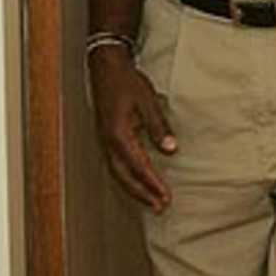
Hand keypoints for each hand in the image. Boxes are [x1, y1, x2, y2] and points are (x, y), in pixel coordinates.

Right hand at [89, 48, 176, 212]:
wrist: (106, 68)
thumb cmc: (127, 82)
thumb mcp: (148, 101)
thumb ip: (159, 126)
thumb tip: (170, 150)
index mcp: (119, 134)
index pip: (138, 166)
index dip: (152, 183)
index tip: (166, 197)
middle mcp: (109, 142)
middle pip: (124, 177)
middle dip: (142, 194)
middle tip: (161, 207)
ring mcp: (105, 142)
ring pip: (118, 174)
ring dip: (135, 189)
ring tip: (152, 202)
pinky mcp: (107, 139)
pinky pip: (116, 165)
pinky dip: (128, 178)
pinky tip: (139, 183)